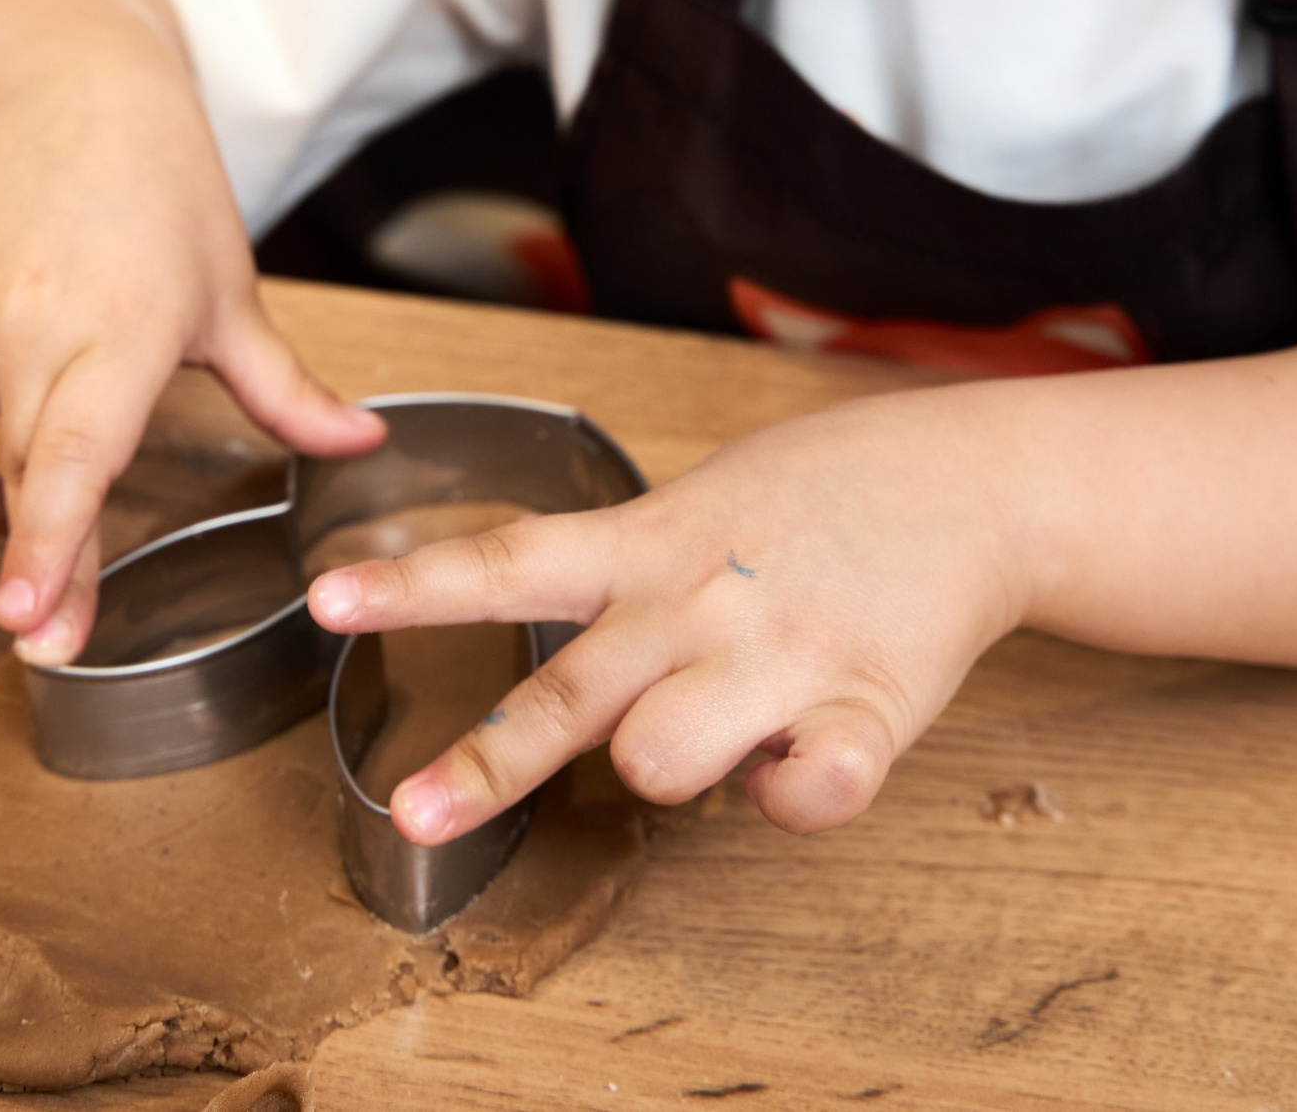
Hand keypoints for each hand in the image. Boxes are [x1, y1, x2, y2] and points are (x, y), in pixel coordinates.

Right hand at [0, 21, 382, 664]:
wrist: (77, 86)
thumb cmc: (166, 194)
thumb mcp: (234, 294)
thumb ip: (289, 390)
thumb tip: (365, 444)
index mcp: (121, 328)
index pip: (74, 458)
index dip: (50, 547)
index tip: (33, 624)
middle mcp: (26, 318)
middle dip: (12, 560)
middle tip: (40, 614)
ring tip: (4, 502)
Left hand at [306, 390, 1030, 839]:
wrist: (971, 483)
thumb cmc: (819, 502)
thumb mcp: (700, 503)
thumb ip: (629, 578)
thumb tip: (582, 692)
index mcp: (649, 543)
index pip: (506, 561)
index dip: (412, 585)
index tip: (324, 601)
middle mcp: (695, 603)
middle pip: (567, 695)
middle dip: (486, 765)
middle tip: (416, 812)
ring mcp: (777, 654)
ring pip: (666, 758)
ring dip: (668, 769)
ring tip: (715, 732)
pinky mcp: (865, 705)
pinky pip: (809, 793)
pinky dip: (791, 799)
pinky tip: (798, 760)